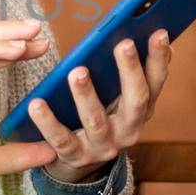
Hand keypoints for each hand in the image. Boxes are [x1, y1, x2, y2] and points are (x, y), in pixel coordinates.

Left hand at [29, 29, 171, 183]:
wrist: (79, 162)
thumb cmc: (101, 117)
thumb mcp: (121, 98)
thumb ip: (134, 71)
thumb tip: (155, 34)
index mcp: (141, 111)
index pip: (156, 83)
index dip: (159, 59)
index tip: (159, 32)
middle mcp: (128, 130)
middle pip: (136, 100)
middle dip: (130, 71)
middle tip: (123, 43)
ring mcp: (102, 146)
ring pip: (96, 120)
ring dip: (87, 95)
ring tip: (77, 71)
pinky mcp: (75, 156)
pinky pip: (60, 138)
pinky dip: (47, 121)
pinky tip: (36, 103)